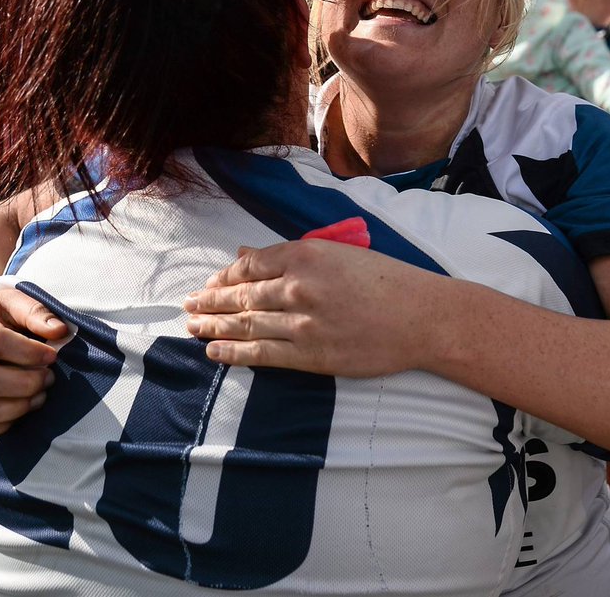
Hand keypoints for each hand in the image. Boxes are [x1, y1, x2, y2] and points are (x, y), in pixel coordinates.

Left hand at [184, 239, 434, 375]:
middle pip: (240, 295)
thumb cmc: (386, 280)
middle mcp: (298, 286)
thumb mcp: (338, 254)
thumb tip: (246, 254)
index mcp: (306, 254)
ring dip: (213, 326)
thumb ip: (290, 255)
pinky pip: (261, 354)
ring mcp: (302, 323)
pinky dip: (234, 353)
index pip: (249, 265)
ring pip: (245, 324)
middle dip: (209, 301)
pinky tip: (214, 351)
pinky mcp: (311, 355)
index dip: (223, 276)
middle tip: (187, 306)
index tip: (210, 283)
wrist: (421, 317)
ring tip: (192, 327)